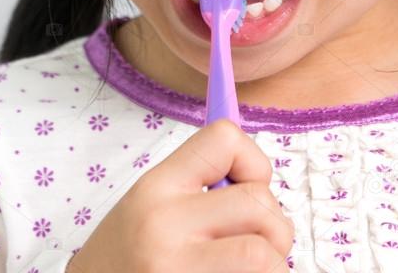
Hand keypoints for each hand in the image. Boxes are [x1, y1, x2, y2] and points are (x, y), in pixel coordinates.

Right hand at [65, 118, 293, 272]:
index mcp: (156, 188)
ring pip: (264, 254)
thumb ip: (200, 191)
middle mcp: (164, 226)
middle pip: (258, 202)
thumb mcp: (145, 210)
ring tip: (255, 271)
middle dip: (274, 226)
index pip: (224, 138)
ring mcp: (177, 271)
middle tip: (258, 247)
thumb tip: (263, 180)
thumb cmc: (123, 263)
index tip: (249, 187)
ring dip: (274, 265)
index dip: (252, 161)